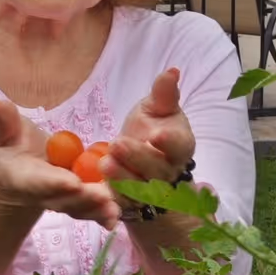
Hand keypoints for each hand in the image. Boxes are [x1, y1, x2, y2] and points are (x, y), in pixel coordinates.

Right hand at [0, 99, 119, 229]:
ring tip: (115, 209)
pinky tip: (116, 217)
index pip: (38, 181)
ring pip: (79, 209)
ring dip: (97, 210)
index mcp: (21, 177)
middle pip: (63, 200)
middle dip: (84, 199)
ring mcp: (61, 200)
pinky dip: (103, 216)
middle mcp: (41, 194)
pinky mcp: (77, 202)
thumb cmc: (11, 144)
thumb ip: (3, 121)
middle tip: (104, 196)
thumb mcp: (3, 131)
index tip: (72, 182)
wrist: (20, 166)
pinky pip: (90, 211)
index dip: (54, 182)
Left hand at [102, 68, 194, 196]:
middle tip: (118, 143)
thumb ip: (163, 94)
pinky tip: (95, 190)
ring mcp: (150, 192)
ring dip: (122, 178)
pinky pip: (120, 204)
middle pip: (157, 170)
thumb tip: (172, 70)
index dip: (170, 142)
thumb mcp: (156, 109)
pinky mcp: (130, 204)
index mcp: (180, 147)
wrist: (139, 160)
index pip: (180, 146)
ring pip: (139, 190)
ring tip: (105, 163)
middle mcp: (169, 173)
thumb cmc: (151, 129)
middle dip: (138, 158)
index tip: (158, 134)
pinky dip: (109, 199)